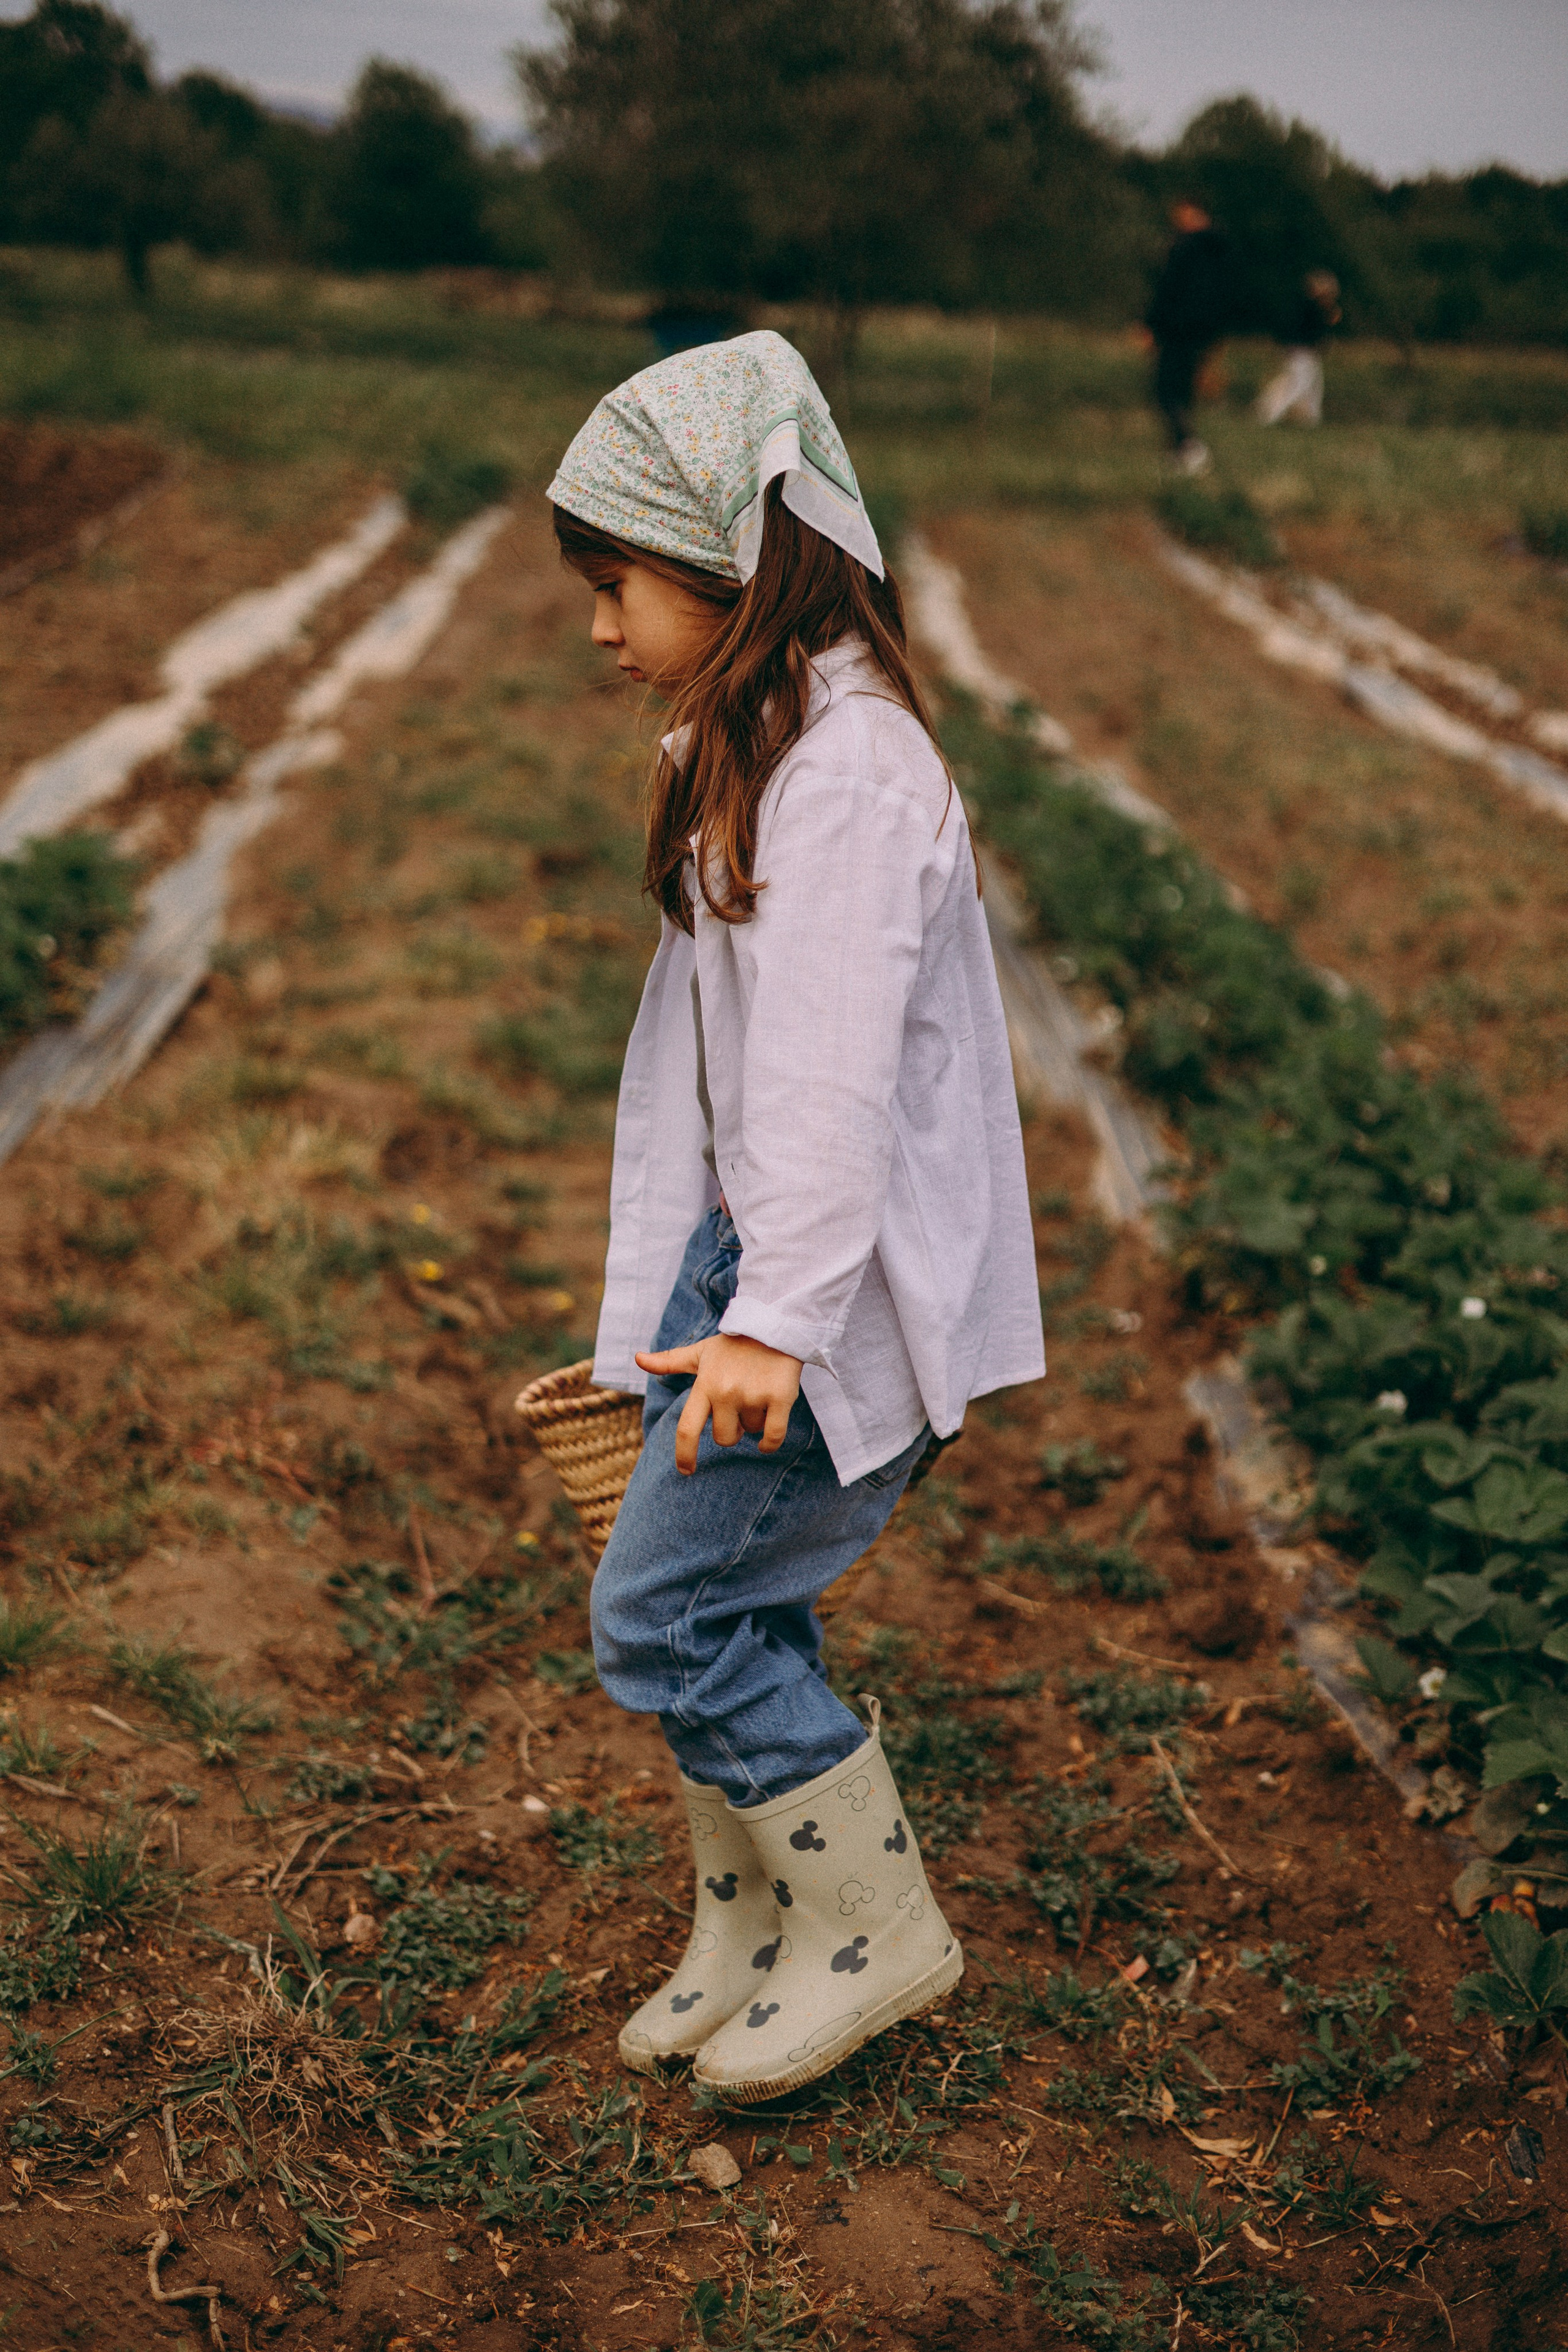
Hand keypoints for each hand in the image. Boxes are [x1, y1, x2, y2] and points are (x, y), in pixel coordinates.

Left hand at [635, 1334, 802, 1474]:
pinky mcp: (780, 1398)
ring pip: (750, 1433)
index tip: (686, 1471)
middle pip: (724, 1438)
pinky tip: (766, 1441)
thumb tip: (638, 1358)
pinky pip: (772, 1437)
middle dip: (731, 1430)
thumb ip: (669, 1361)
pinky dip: (769, 1444)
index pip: (687, 1428)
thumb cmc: (733, 1344)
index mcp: (704, 1385)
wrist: (774, 1325)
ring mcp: (752, 1396)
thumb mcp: (700, 1352)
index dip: (685, 1455)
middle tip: (739, 1406)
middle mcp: (726, 1392)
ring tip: (757, 1394)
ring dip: (753, 1422)